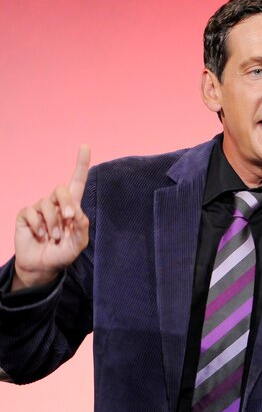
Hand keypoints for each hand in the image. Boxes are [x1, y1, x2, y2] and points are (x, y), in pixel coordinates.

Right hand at [12, 145, 90, 290]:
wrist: (43, 266)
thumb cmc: (63, 253)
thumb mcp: (78, 244)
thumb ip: (82, 229)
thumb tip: (78, 212)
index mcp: (73, 207)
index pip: (77, 181)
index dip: (81, 163)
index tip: (85, 145)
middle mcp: (56, 204)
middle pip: (61, 189)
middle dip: (67, 202)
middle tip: (70, 218)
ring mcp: (40, 208)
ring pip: (47, 203)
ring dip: (52, 222)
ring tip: (53, 236)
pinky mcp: (26, 215)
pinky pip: (31, 212)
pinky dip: (38, 225)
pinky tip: (39, 235)